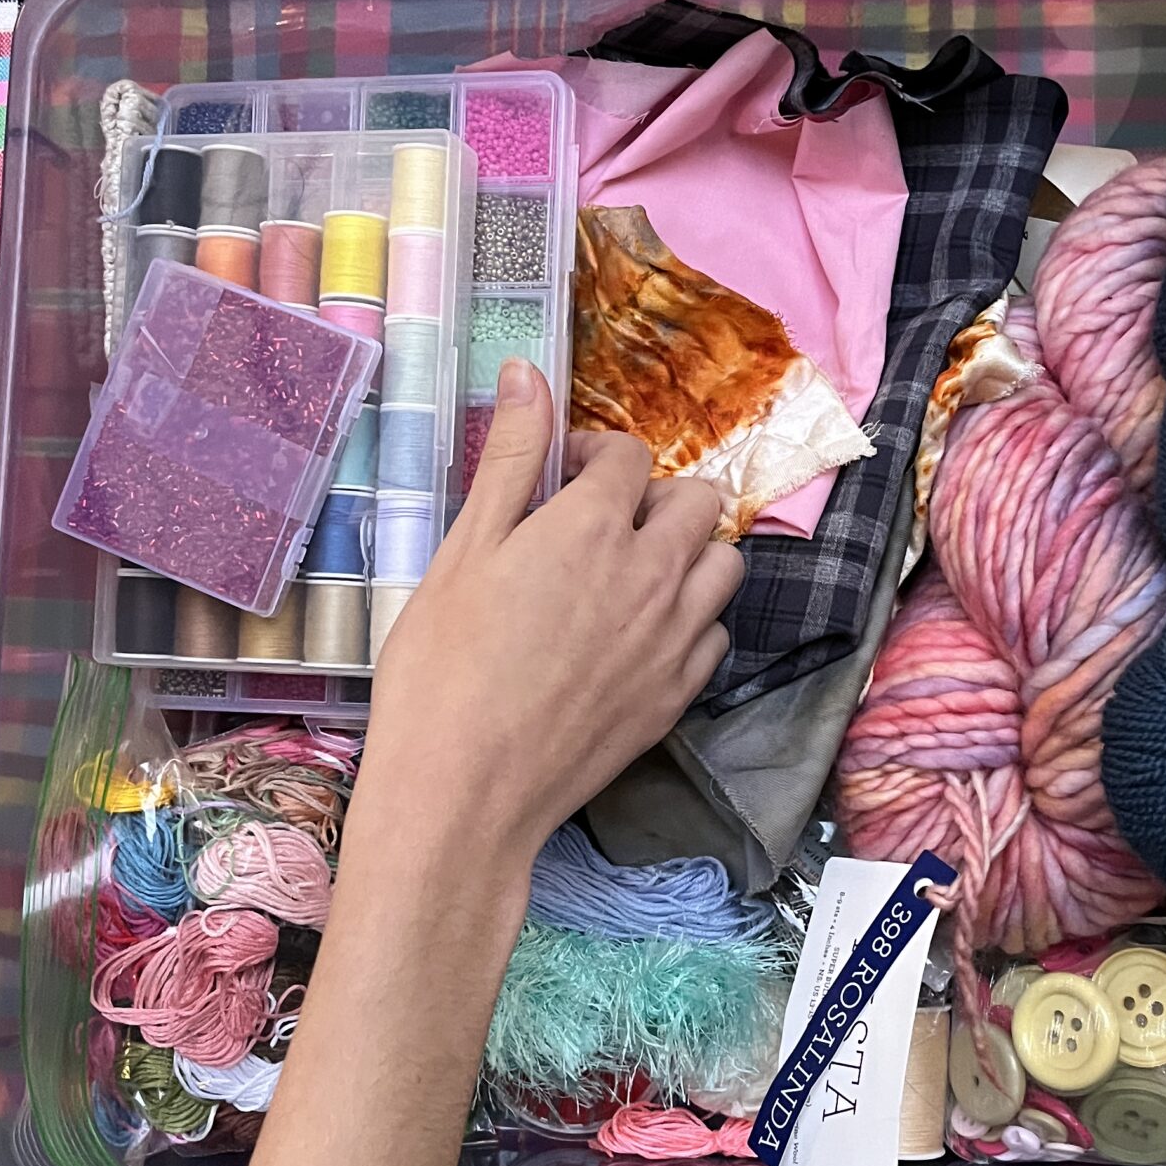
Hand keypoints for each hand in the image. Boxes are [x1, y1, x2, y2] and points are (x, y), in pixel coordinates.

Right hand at [351, 359, 741, 884]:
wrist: (465, 791)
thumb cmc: (442, 669)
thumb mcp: (463, 550)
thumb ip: (510, 459)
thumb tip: (528, 373)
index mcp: (594, 525)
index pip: (630, 454)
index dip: (594, 456)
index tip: (561, 478)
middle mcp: (653, 573)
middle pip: (698, 501)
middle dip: (654, 496)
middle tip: (598, 524)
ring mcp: (673, 638)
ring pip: (723, 565)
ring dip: (687, 554)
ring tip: (628, 573)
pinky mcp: (677, 696)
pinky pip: (715, 635)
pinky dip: (689, 620)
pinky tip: (638, 634)